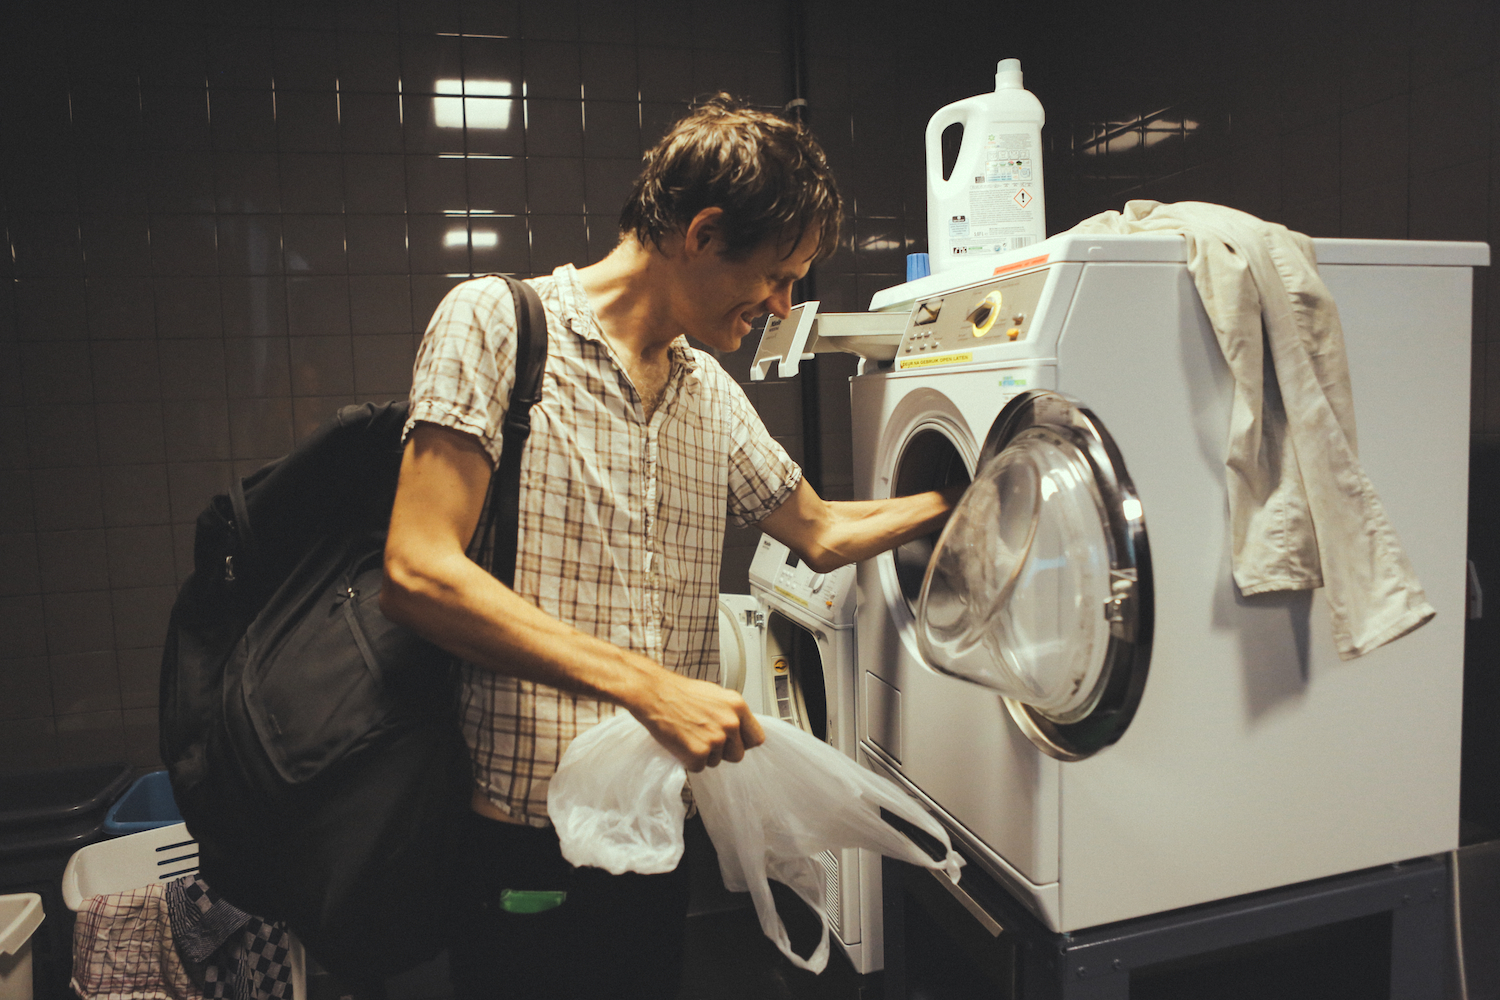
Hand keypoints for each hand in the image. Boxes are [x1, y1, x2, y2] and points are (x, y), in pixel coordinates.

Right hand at [629, 669, 765, 771]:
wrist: (654, 693)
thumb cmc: (680, 693)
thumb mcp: (716, 696)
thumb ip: (731, 713)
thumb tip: (739, 730)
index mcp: (737, 706)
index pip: (756, 738)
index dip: (743, 743)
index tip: (734, 743)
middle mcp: (731, 723)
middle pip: (738, 755)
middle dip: (722, 752)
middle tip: (704, 738)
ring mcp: (716, 740)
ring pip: (716, 762)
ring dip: (703, 755)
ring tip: (689, 735)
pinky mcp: (699, 753)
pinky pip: (698, 767)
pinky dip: (688, 760)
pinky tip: (681, 742)